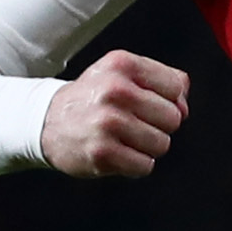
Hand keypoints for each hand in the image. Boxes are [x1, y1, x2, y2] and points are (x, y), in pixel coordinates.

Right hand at [42, 49, 190, 178]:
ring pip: (162, 144)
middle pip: (173, 118)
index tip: (147, 103)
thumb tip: (184, 108)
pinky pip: (145, 166)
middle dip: (159, 125)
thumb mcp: (123, 74)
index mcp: (122, 65)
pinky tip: (116, 152)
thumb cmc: (95, 98)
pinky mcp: (102, 153)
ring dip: (147, 147)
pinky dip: (135, 164)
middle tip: (132, 122)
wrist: (47, 122)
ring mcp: (107, 122)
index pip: (176, 87)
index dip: (169, 100)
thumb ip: (164, 81)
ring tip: (123, 137)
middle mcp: (114, 90)